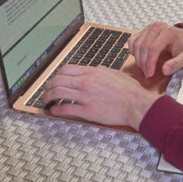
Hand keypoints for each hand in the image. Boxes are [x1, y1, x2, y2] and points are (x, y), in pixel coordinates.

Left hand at [42, 65, 160, 129]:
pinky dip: (57, 110)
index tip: (55, 80)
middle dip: (49, 86)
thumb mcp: (114, 73)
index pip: (66, 69)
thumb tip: (94, 72)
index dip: (57, 75)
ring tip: (46, 101)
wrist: (136, 104)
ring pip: (58, 93)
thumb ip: (100, 72)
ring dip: (48, 97)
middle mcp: (86, 82)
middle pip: (58, 80)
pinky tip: (54, 111)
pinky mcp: (87, 111)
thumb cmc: (130, 90)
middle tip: (47, 91)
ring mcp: (85, 96)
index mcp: (92, 72)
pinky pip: (66, 109)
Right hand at [129, 22, 182, 77]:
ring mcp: (148, 28)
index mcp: (168, 32)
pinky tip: (140, 58)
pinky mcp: (142, 31)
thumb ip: (176, 64)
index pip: (154, 48)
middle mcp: (157, 27)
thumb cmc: (182, 47)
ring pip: (136, 44)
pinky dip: (133, 51)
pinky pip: (132, 41)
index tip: (150, 73)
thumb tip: (164, 70)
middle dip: (143, 62)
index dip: (150, 63)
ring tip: (144, 68)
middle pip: (143, 46)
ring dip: (138, 59)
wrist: (181, 38)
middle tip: (147, 73)